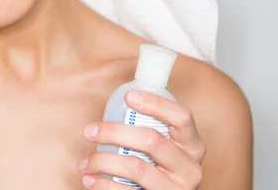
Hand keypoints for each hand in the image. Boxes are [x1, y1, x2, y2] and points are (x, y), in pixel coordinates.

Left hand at [78, 90, 205, 188]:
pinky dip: (104, 185)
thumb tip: (120, 99)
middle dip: (114, 132)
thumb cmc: (158, 166)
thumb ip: (151, 126)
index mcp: (193, 145)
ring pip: (136, 167)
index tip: (128, 96)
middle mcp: (190, 168)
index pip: (181, 117)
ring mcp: (176, 189)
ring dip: (103, 161)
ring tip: (85, 162)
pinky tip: (90, 180)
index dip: (156, 104)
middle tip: (89, 132)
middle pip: (152, 140)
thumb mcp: (165, 145)